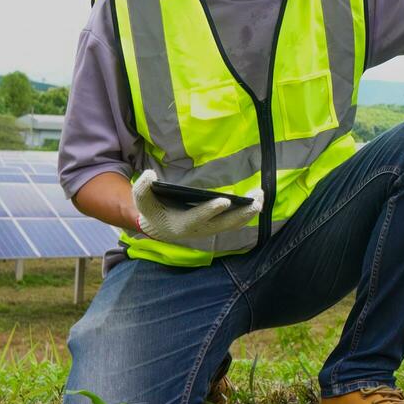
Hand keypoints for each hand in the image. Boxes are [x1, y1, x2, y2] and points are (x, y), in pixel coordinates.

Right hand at [130, 170, 261, 242]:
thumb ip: (142, 188)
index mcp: (182, 224)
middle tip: (256, 201)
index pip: (198, 217)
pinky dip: (248, 213)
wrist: (159, 227)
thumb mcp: (143, 200)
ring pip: (234, 224)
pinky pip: (236, 222)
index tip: (224, 201)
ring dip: (249, 212)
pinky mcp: (217, 226)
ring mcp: (210, 229)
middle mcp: (200, 230)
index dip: (211, 210)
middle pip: (224, 224)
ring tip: (261, 196)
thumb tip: (149, 174)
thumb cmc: (152, 211)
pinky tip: (258, 200)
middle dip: (241, 213)